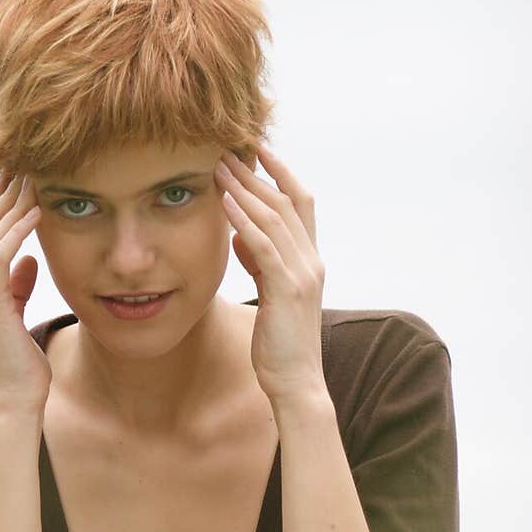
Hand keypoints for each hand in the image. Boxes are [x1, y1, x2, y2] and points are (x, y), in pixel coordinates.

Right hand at [0, 171, 51, 415]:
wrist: (16, 402)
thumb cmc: (24, 366)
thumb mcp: (21, 317)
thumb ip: (19, 286)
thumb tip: (31, 259)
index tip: (18, 178)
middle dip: (0, 194)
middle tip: (24, 165)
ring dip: (10, 205)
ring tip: (33, 180)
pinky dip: (16, 232)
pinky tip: (35, 214)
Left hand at [215, 144, 325, 407]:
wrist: (296, 382)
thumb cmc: (279, 344)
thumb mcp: (270, 294)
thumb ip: (260, 263)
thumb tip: (241, 236)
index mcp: (310, 260)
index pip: (301, 203)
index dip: (282, 172)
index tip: (258, 149)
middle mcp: (311, 261)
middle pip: (287, 202)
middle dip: (257, 174)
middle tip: (230, 149)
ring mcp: (302, 274)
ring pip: (275, 218)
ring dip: (246, 190)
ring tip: (220, 168)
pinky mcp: (286, 289)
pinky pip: (264, 245)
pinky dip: (244, 220)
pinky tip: (225, 204)